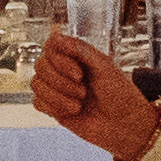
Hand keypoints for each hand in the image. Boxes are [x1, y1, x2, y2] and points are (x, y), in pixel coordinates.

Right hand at [31, 33, 160, 160]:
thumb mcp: (105, 66)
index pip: (51, 46)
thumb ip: (81, 49)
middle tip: (84, 92)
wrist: (124, 125)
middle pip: (40, 65)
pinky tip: (72, 111)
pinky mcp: (53, 108)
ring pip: (36, 84)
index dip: (59, 58)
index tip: (79, 73)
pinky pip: (37, 103)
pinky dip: (54, 107)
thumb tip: (56, 35)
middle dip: (60, 81)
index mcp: (76, 57)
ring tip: (80, 103)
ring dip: (58, 96)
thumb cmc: (120, 94)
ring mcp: (57, 89)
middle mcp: (63, 71)